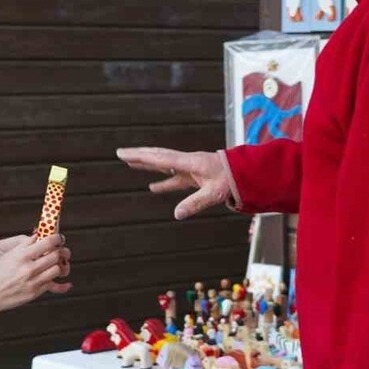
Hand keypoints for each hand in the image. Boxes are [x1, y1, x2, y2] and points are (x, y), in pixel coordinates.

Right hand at [0, 234, 71, 321]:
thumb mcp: (9, 255)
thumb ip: (25, 245)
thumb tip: (39, 235)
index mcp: (22, 255)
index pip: (47, 242)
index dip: (57, 238)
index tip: (58, 238)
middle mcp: (29, 268)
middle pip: (56, 255)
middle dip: (61, 251)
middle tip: (60, 250)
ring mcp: (33, 281)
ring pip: (57, 270)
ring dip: (59, 266)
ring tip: (57, 264)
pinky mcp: (35, 292)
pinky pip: (54, 287)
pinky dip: (63, 286)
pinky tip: (67, 284)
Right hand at [116, 146, 231, 219]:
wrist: (248, 172)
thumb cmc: (232, 180)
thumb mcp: (214, 193)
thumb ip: (195, 203)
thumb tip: (175, 215)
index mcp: (189, 162)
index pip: (160, 158)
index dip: (140, 156)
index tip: (123, 154)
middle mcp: (187, 162)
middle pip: (158, 156)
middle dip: (139, 155)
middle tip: (120, 153)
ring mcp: (191, 168)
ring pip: (164, 164)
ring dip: (147, 164)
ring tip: (130, 164)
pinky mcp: (195, 175)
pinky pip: (174, 177)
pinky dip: (163, 181)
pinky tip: (152, 187)